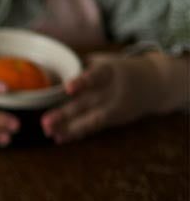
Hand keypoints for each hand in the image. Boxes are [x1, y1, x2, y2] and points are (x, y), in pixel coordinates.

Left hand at [42, 53, 181, 143]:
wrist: (156, 83)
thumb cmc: (119, 69)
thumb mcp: (105, 62)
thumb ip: (81, 67)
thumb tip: (48, 72)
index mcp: (109, 71)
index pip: (96, 76)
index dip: (83, 82)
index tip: (68, 88)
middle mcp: (112, 90)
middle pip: (87, 102)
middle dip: (65, 113)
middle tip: (45, 122)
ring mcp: (114, 107)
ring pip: (90, 119)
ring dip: (68, 128)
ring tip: (50, 133)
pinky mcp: (114, 119)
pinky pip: (94, 127)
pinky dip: (76, 133)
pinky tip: (60, 138)